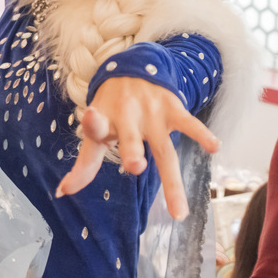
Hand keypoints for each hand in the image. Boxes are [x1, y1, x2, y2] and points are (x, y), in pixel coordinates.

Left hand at [56, 77, 218, 219]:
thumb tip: (62, 192)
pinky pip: (190, 124)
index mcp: (104, 121)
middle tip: (135, 166)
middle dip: (132, 150)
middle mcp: (127, 116)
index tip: (91, 117)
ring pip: (164, 148)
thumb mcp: (97, 131)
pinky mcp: (173, 109)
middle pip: (130, 138)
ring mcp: (152, 114)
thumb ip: (85, 163)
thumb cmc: (112, 109)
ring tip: (178, 210)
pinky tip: (214, 147)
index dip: (93, 123)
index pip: (95, 125)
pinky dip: (202, 134)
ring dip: (170, 176)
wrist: (134, 67)